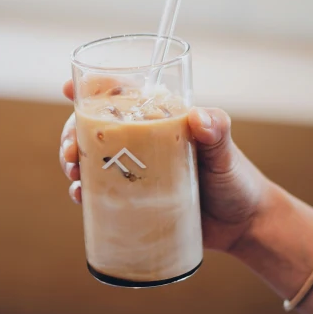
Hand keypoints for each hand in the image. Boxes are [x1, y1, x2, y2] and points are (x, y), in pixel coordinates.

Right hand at [59, 80, 271, 253]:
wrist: (243, 225)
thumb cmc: (236, 179)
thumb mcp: (226, 152)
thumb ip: (217, 130)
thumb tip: (198, 118)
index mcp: (159, 120)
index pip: (121, 95)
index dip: (92, 88)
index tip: (69, 89)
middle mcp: (141, 142)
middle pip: (94, 127)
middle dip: (72, 132)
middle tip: (69, 150)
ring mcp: (133, 172)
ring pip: (90, 158)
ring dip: (72, 161)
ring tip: (73, 172)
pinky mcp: (132, 201)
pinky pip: (99, 193)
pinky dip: (83, 192)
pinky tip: (80, 196)